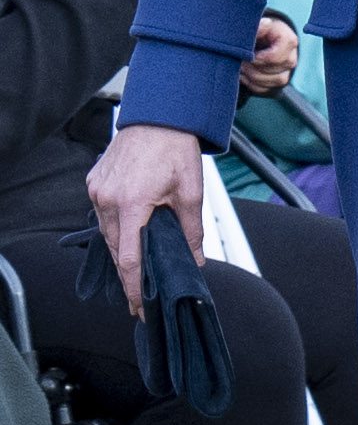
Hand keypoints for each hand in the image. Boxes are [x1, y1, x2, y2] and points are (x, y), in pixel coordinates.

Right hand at [85, 122, 204, 315]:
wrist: (159, 117)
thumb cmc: (175, 150)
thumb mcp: (192, 193)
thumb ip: (191, 230)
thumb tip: (195, 260)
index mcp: (131, 204)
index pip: (129, 258)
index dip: (134, 286)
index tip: (138, 306)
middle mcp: (107, 200)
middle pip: (115, 249)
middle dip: (127, 275)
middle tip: (140, 297)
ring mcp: (97, 191)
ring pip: (107, 233)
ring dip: (122, 251)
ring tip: (137, 272)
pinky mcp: (94, 184)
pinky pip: (102, 215)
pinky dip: (116, 229)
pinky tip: (129, 238)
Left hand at [239, 14, 297, 97]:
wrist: (263, 38)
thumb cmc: (261, 31)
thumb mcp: (260, 25)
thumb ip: (260, 26)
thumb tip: (264, 23)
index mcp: (289, 41)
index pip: (274, 58)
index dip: (257, 59)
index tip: (245, 55)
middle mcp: (292, 58)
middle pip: (271, 71)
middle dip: (252, 67)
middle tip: (238, 60)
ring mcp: (287, 72)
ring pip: (270, 82)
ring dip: (251, 76)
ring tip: (240, 66)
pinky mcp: (277, 82)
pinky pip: (264, 89)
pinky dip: (251, 83)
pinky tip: (244, 73)